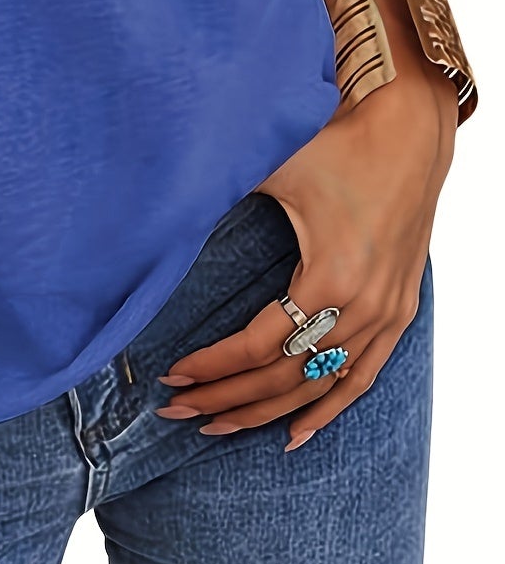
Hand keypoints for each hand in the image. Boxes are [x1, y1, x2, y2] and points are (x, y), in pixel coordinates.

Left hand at [157, 64, 455, 449]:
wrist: (408, 129)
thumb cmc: (335, 142)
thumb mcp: (272, 167)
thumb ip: (218, 193)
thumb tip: (155, 213)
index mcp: (330, 276)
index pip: (261, 346)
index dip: (213, 367)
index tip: (172, 375)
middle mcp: (364, 305)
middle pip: (286, 378)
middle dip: (226, 399)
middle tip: (176, 411)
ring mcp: (388, 313)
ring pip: (322, 386)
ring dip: (267, 412)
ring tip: (216, 427)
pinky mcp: (400, 310)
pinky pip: (364, 376)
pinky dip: (329, 408)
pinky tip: (296, 434)